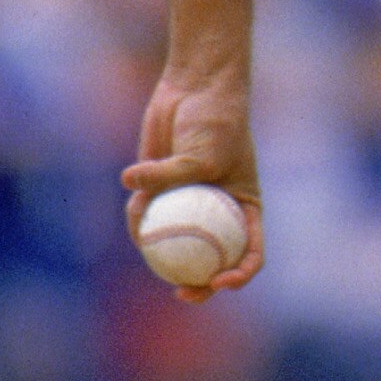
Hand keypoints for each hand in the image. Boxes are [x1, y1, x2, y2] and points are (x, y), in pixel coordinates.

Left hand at [123, 72, 265, 301]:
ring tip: (147, 238)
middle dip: (198, 284)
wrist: (197, 87)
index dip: (239, 274)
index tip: (220, 280)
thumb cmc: (215, 121)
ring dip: (160, 248)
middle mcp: (218, 211)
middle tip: (181, 292)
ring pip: (174, 243)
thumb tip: (130, 185)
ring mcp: (188, 203)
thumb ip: (171, 175)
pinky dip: (140, 217)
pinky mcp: (161, 190)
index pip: (250, 252)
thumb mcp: (203, 152)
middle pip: (212, 260)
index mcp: (245, 209)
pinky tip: (135, 209)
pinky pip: (148, 216)